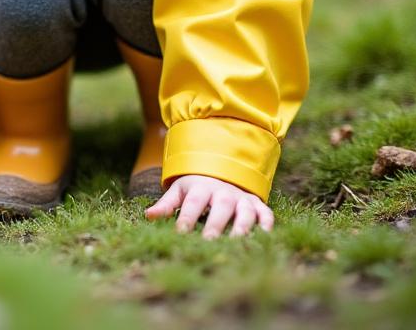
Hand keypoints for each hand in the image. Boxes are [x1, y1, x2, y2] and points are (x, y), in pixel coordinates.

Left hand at [145, 175, 274, 237]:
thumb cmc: (197, 187)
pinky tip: (263, 238)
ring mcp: (242, 198)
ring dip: (242, 227)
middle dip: (216, 225)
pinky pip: (265, 213)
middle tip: (209, 242)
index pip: (193, 203)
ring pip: (245, 211)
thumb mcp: (180, 191)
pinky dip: (266, 224)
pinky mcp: (257, 204)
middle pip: (221, 207)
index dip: (187, 218)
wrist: (222, 172)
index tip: (180, 234)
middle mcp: (224, 192)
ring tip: (236, 244)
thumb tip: (148, 216)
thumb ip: (166, 205)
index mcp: (202, 188)